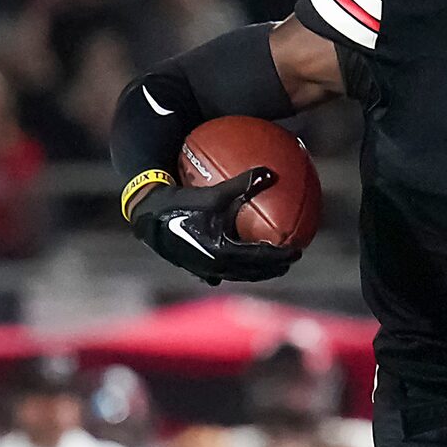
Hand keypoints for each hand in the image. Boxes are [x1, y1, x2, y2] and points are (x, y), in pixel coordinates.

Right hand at [126, 167, 297, 284]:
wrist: (148, 214)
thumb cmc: (181, 202)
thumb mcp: (215, 193)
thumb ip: (244, 184)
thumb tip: (271, 171)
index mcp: (225, 252)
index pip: (262, 258)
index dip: (282, 256)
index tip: (298, 252)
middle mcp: (215, 266)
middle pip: (252, 272)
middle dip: (272, 268)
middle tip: (288, 261)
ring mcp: (202, 269)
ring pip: (236, 275)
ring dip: (254, 271)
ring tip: (267, 265)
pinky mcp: (191, 266)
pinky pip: (218, 272)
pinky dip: (232, 268)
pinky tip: (233, 266)